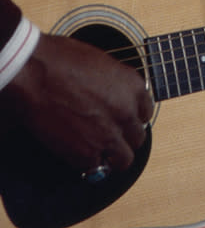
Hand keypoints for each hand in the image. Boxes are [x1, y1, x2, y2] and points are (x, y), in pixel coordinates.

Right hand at [0, 33, 153, 171]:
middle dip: (126, 137)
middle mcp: (126, 112)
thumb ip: (114, 83)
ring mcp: (108, 135)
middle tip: (112, 135)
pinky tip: (80, 154)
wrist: (35, 74)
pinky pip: (96, 168)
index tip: (126, 119)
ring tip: (102, 152)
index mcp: (132, 86)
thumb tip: (113, 93)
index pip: (147, 110)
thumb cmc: (61, 59)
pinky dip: (89, 163)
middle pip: (138, 136)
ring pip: (124, 159)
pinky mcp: (85, 154)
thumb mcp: (101, 62)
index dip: (135, 116)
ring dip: (114, 156)